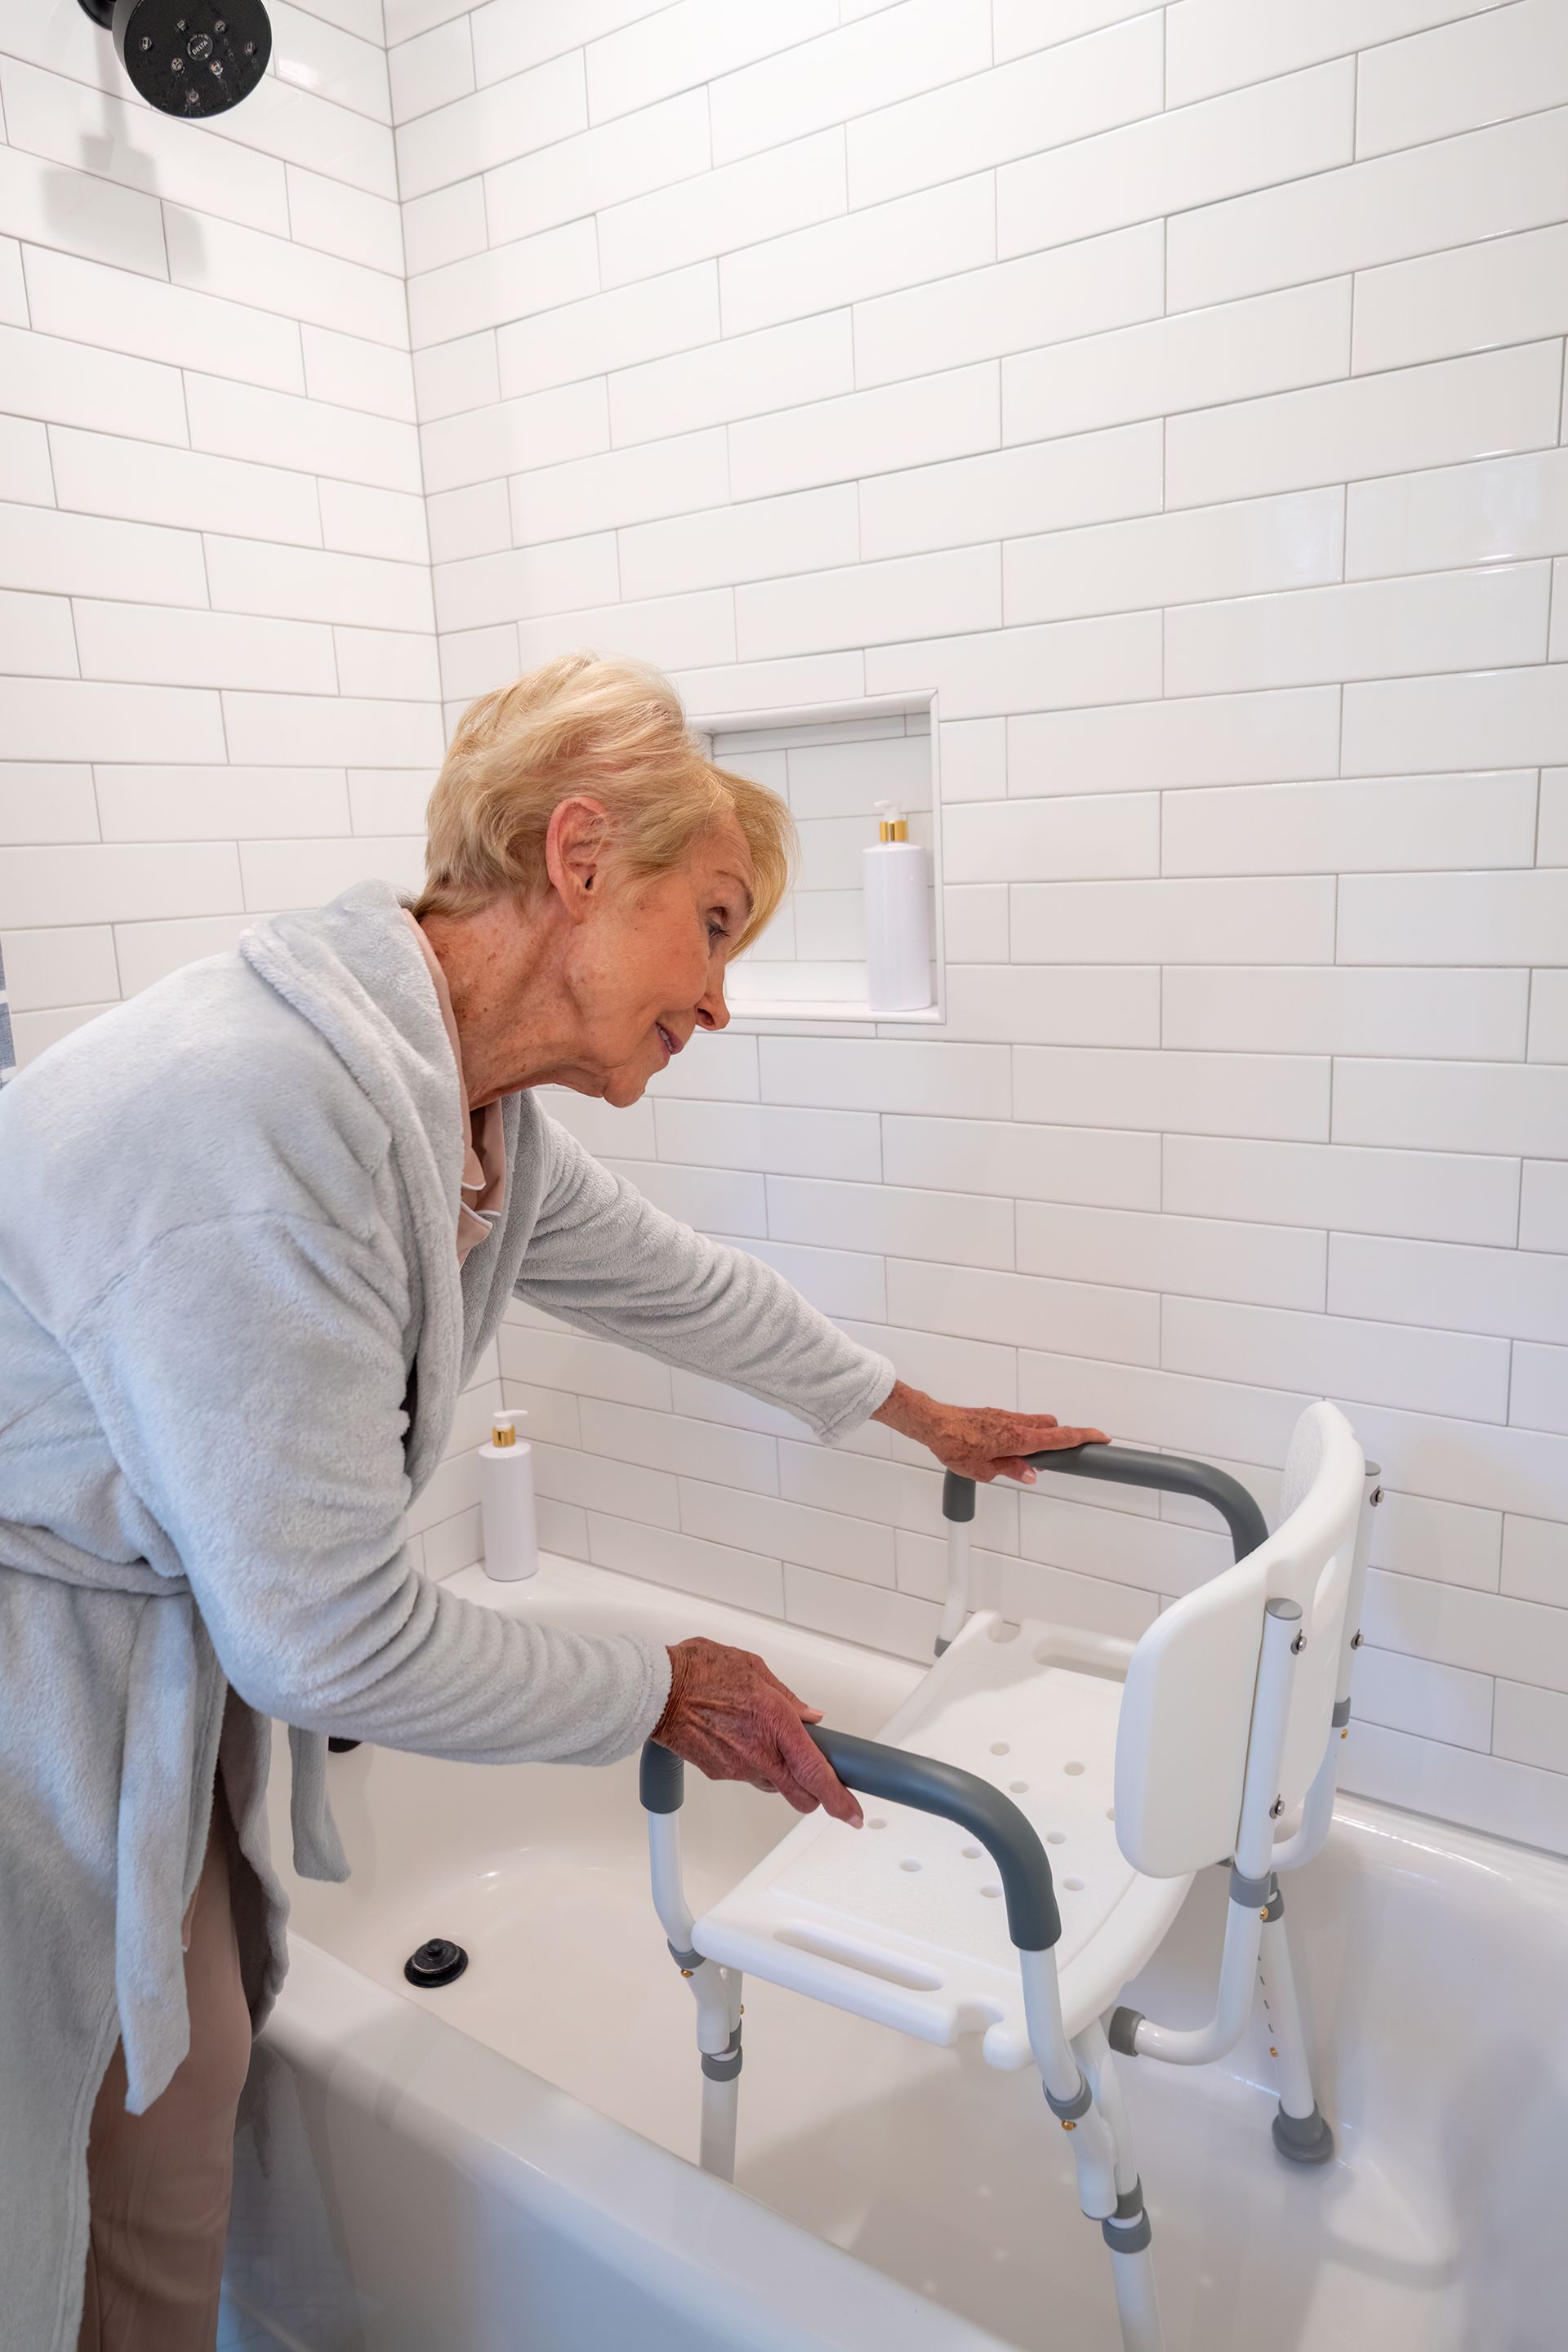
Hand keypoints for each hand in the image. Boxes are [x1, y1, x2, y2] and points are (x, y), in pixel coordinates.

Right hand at [652, 1636, 862, 1825]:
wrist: (656, 1691)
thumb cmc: (700, 1671)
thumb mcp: (755, 1669)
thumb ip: (787, 1698)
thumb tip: (809, 1716)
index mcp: (776, 1723)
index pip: (816, 1775)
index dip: (840, 1801)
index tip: (852, 1813)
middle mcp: (760, 1753)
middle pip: (800, 1795)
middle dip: (814, 1793)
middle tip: (817, 1778)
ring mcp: (738, 1768)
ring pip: (771, 1783)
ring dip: (778, 1771)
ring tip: (763, 1738)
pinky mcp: (718, 1773)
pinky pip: (745, 1774)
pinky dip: (750, 1761)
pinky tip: (738, 1737)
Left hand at [871, 1379, 1106, 1484]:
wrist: (933, 1424)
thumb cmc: (955, 1444)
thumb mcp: (984, 1469)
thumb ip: (1011, 1470)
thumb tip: (1031, 1474)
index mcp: (1019, 1439)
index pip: (1060, 1437)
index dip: (1084, 1436)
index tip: (1103, 1437)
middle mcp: (1016, 1424)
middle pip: (1052, 1427)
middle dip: (1060, 1439)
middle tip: (1059, 1457)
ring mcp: (1007, 1417)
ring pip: (1035, 1423)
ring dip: (1039, 1436)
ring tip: (1026, 1457)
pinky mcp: (996, 1415)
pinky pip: (1019, 1422)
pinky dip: (1022, 1433)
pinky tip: (1006, 1448)